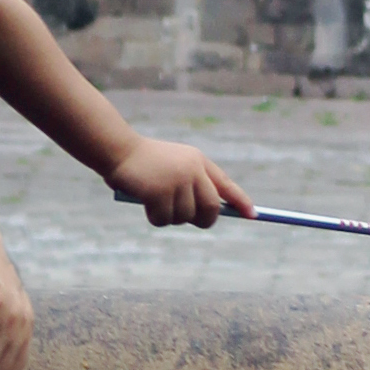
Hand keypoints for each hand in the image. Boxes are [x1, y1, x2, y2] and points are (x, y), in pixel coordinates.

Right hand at [107, 136, 252, 227]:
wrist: (117, 149)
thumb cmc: (143, 161)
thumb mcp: (174, 167)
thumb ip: (191, 185)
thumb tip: (206, 215)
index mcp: (198, 161)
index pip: (226, 184)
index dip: (240, 201)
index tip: (252, 214)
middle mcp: (192, 170)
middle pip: (211, 208)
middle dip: (203, 220)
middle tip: (191, 220)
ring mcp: (177, 181)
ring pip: (185, 217)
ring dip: (170, 217)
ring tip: (154, 202)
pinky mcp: (160, 192)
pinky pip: (164, 219)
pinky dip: (155, 218)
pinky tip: (144, 202)